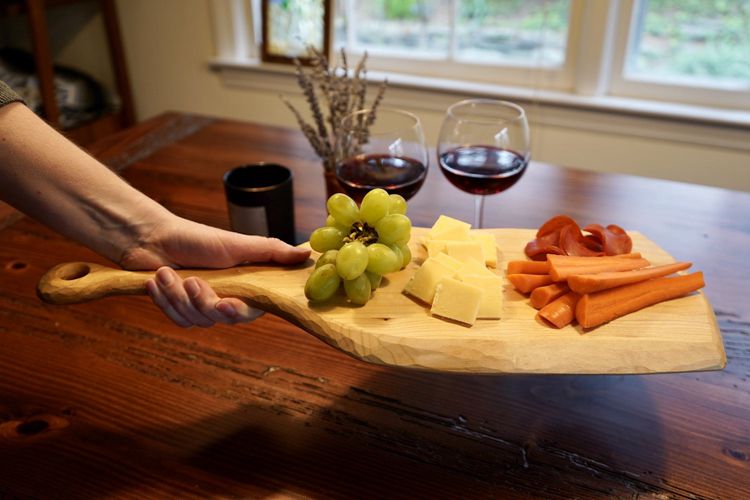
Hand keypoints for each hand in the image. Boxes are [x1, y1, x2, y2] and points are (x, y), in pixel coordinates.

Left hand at [120, 216, 309, 326]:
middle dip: (200, 300)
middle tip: (192, 280)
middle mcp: (224, 299)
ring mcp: (200, 307)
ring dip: (177, 295)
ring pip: (194, 320)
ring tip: (166, 272)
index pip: (249, 311)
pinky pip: (176, 320)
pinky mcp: (178, 311)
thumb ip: (272, 252)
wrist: (152, 238)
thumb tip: (308, 254)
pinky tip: (157, 280)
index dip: (237, 312)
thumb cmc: (196, 238)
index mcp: (242, 286)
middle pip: (218, 318)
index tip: (225, 303)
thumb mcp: (238, 243)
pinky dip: (164, 299)